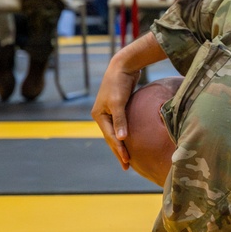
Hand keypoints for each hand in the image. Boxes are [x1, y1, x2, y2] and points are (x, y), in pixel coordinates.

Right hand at [91, 54, 141, 169]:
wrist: (124, 65)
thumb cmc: (119, 83)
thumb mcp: (118, 102)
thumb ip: (120, 120)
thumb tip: (122, 139)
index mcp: (99, 115)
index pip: (110, 137)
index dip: (119, 150)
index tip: (127, 161)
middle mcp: (102, 115)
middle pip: (112, 137)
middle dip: (119, 151)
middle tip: (127, 166)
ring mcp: (110, 111)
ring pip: (117, 132)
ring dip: (122, 144)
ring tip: (129, 158)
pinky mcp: (119, 107)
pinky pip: (122, 124)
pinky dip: (126, 133)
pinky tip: (131, 140)